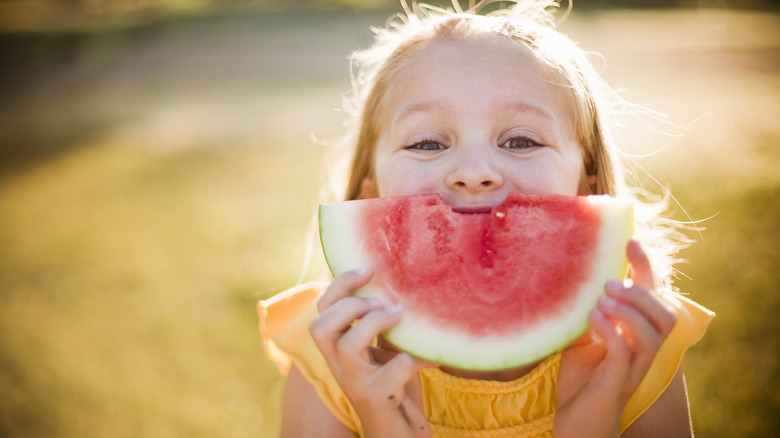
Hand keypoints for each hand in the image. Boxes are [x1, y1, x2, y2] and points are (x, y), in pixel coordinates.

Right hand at [309, 266, 433, 437]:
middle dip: (350, 305)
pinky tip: (434, 355)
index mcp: (338, 349)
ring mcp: (356, 383)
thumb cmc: (393, 386)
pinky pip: (394, 370)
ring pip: (347, 346)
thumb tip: (399, 283)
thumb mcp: (383, 349)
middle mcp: (339, 366)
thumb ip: (381, 323)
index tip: (369, 268)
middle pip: (320, 326)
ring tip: (399, 316)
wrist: (396, 433)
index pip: (322, 309)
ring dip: (374, 323)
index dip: (341, 284)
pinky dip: (418, 356)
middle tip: (382, 303)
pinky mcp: (378, 398)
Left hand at [555, 239, 676, 437]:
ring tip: (602, 300)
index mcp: (638, 336)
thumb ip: (585, 310)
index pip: (654, 297)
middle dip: (643, 292)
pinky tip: (594, 318)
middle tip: (610, 283)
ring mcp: (635, 368)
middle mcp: (644, 352)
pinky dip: (612, 330)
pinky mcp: (618, 382)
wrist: (575, 421)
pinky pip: (625, 352)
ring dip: (631, 309)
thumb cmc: (579, 378)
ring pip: (656, 333)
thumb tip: (573, 274)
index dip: (647, 268)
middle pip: (667, 315)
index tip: (631, 241)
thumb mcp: (581, 336)